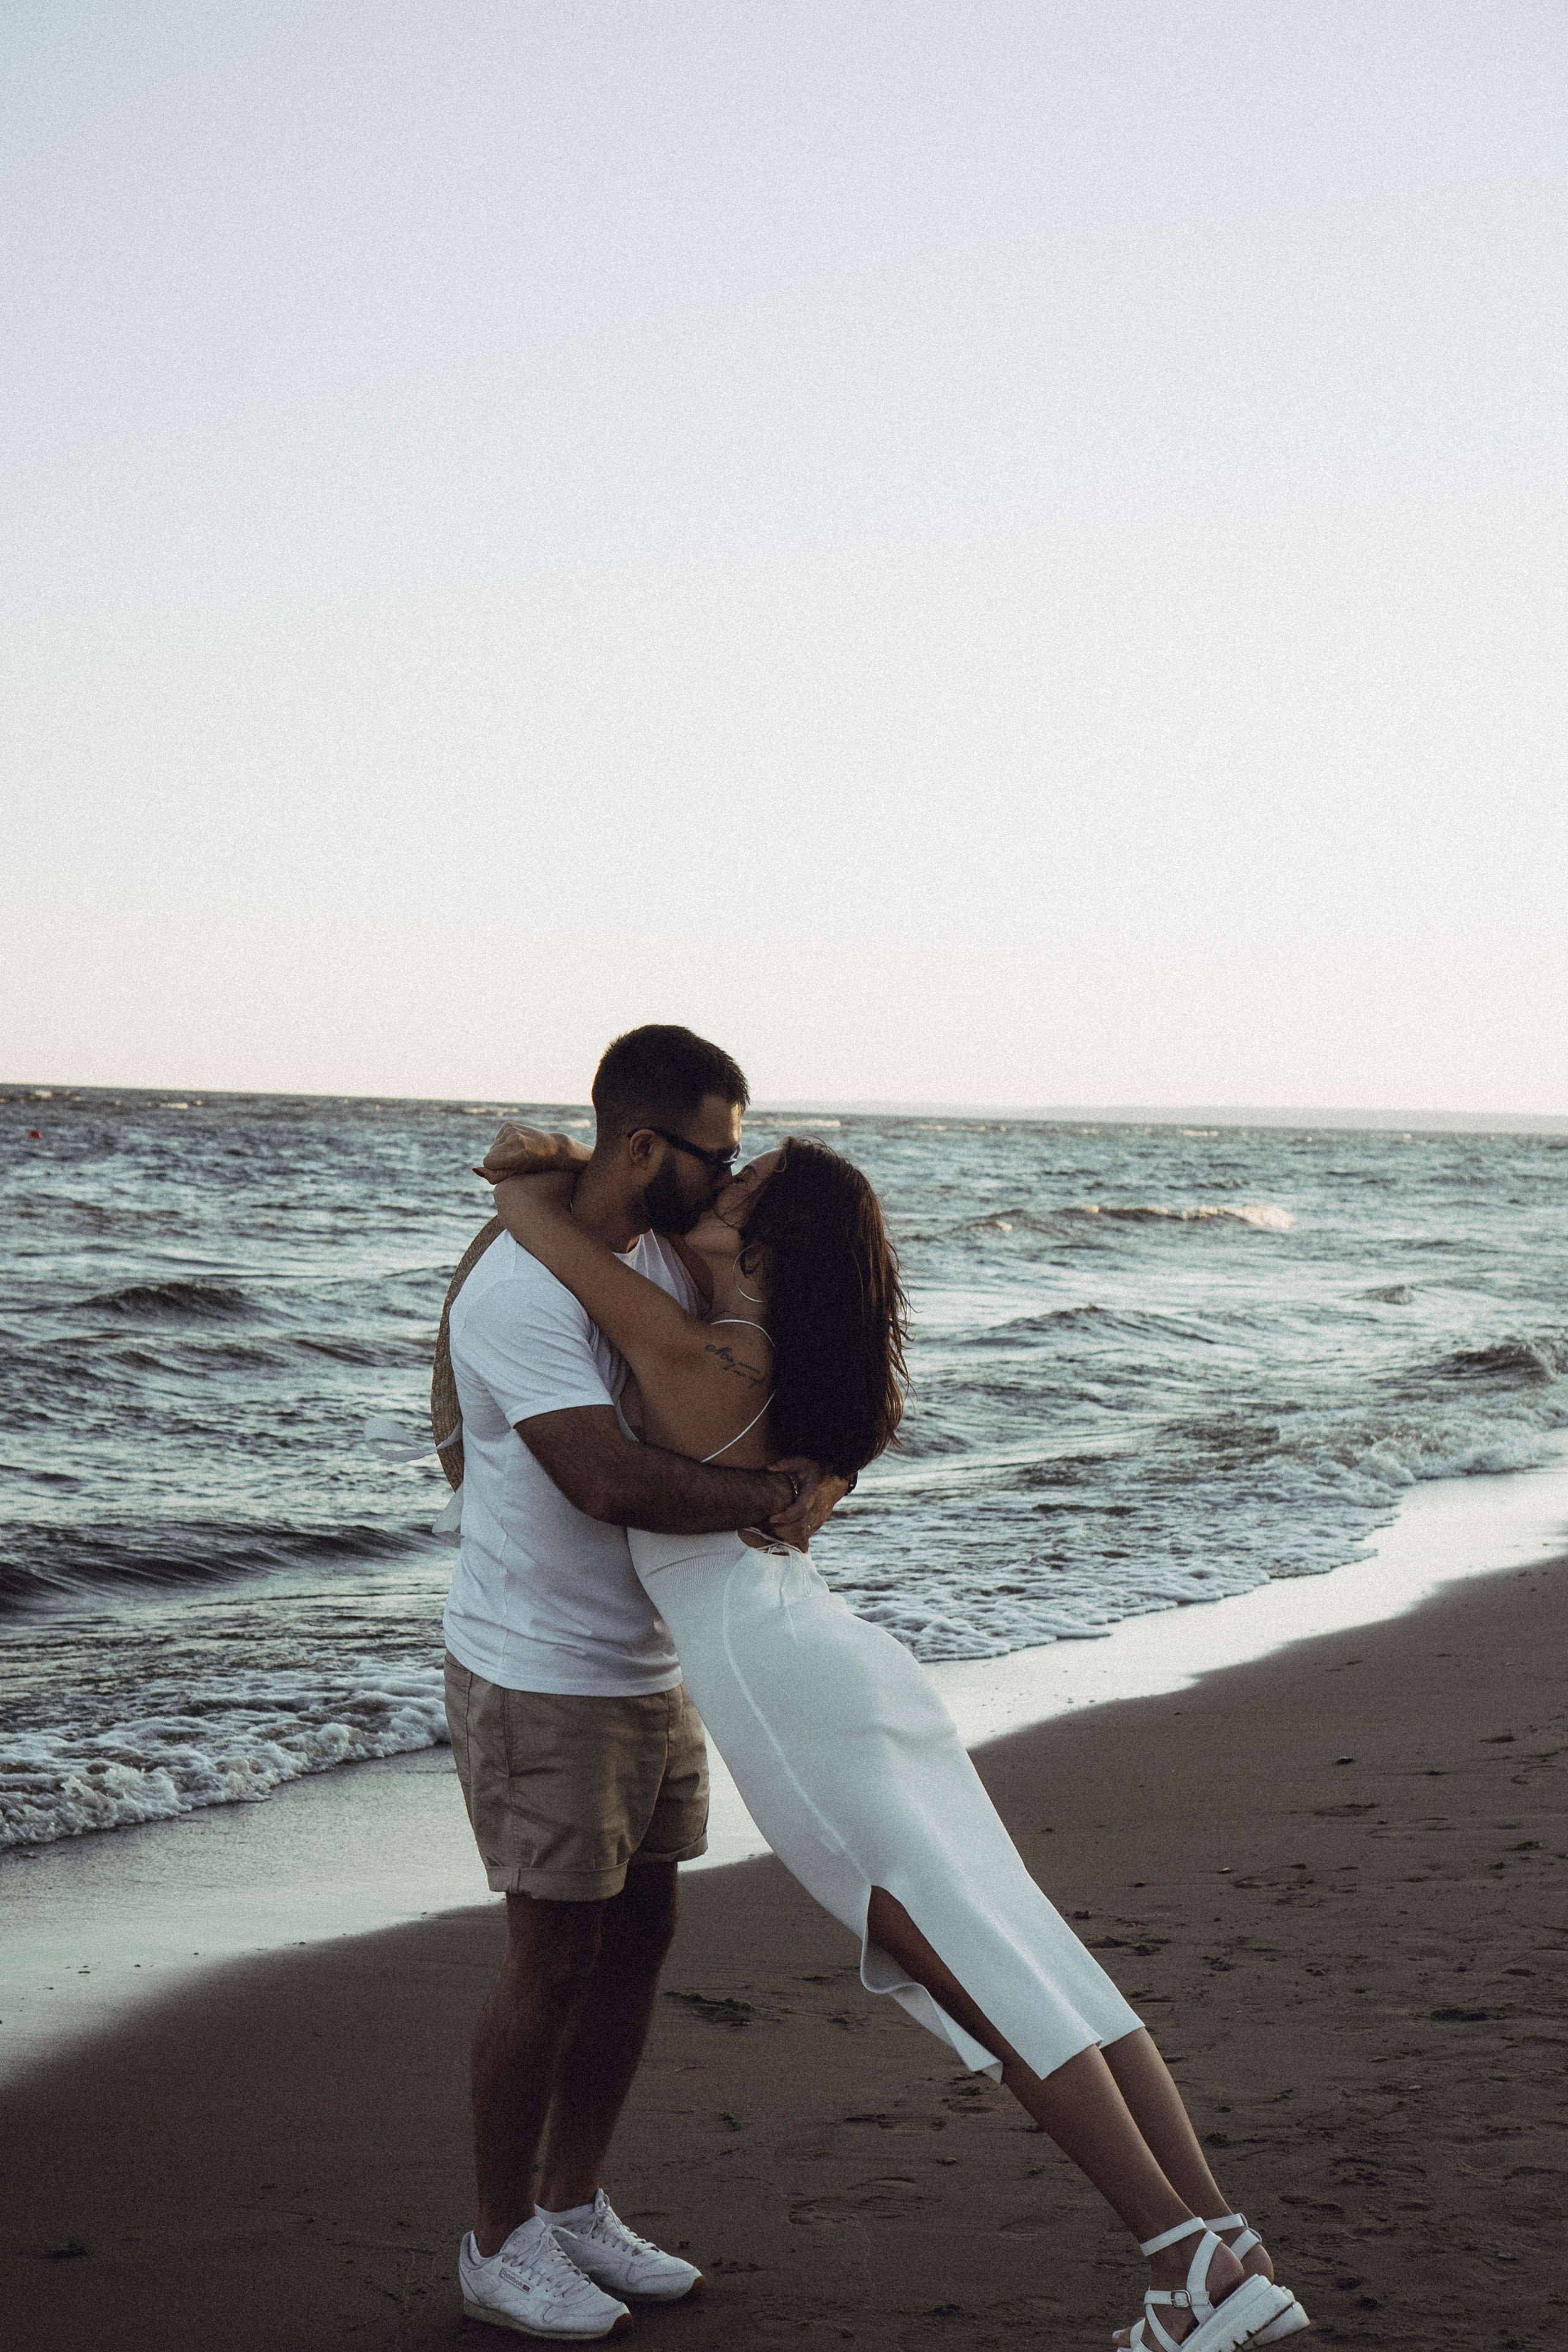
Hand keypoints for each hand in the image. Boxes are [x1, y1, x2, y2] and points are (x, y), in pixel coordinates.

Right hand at [475, 1123, 589, 1182]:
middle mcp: (514, 1139)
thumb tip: (475, 1170)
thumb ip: (496, 1175)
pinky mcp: (509, 1124)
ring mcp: (512, 1129)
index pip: (488, 1162)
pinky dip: (503, 1144)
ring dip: (501, 1152)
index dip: (496, 1168)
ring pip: (492, 1147)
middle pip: (489, 1155)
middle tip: (515, 1161)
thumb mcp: (518, 1174)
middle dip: (498, 1161)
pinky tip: (516, 1146)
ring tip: (517, 1153)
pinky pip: (497, 1139)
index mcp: (518, 1153)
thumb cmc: (536, 1166)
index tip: (508, 1169)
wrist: (552, 1148)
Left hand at [765, 1458, 850, 1551]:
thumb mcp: (802, 1462)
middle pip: (800, 1526)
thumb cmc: (817, 1470)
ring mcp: (820, 1517)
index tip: (771, 1518)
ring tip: (772, 1530)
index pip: (800, 1510)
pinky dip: (794, 1538)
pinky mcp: (820, 1522)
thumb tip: (768, 1467)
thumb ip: (786, 1464)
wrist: (837, 1479)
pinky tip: (782, 1534)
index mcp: (814, 1493)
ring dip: (787, 1536)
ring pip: (803, 1534)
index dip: (785, 1517)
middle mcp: (819, 1508)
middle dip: (782, 1529)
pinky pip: (807, 1535)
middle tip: (767, 1526)